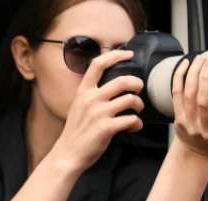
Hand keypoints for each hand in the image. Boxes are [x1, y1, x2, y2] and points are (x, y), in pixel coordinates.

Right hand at [50, 50, 144, 172]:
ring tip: (137, 111)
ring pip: (130, 100)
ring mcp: (99, 113)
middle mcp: (91, 99)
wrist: (68, 153)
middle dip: (136, 83)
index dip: (116, 56)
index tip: (129, 54)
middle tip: (139, 89)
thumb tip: (110, 85)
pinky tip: (134, 127)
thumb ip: (91, 93)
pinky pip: (131, 120)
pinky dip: (137, 123)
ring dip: (139, 105)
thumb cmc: (75, 130)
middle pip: (122, 81)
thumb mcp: (78, 105)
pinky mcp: (106, 128)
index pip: (98, 64)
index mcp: (83, 91)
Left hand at [171, 56, 207, 156]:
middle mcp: (206, 129)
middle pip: (204, 103)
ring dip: (192, 74)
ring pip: (188, 96)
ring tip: (199, 60)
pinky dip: (179, 78)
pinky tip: (184, 66)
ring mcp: (190, 124)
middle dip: (206, 79)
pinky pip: (176, 95)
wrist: (196, 151)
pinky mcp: (178, 119)